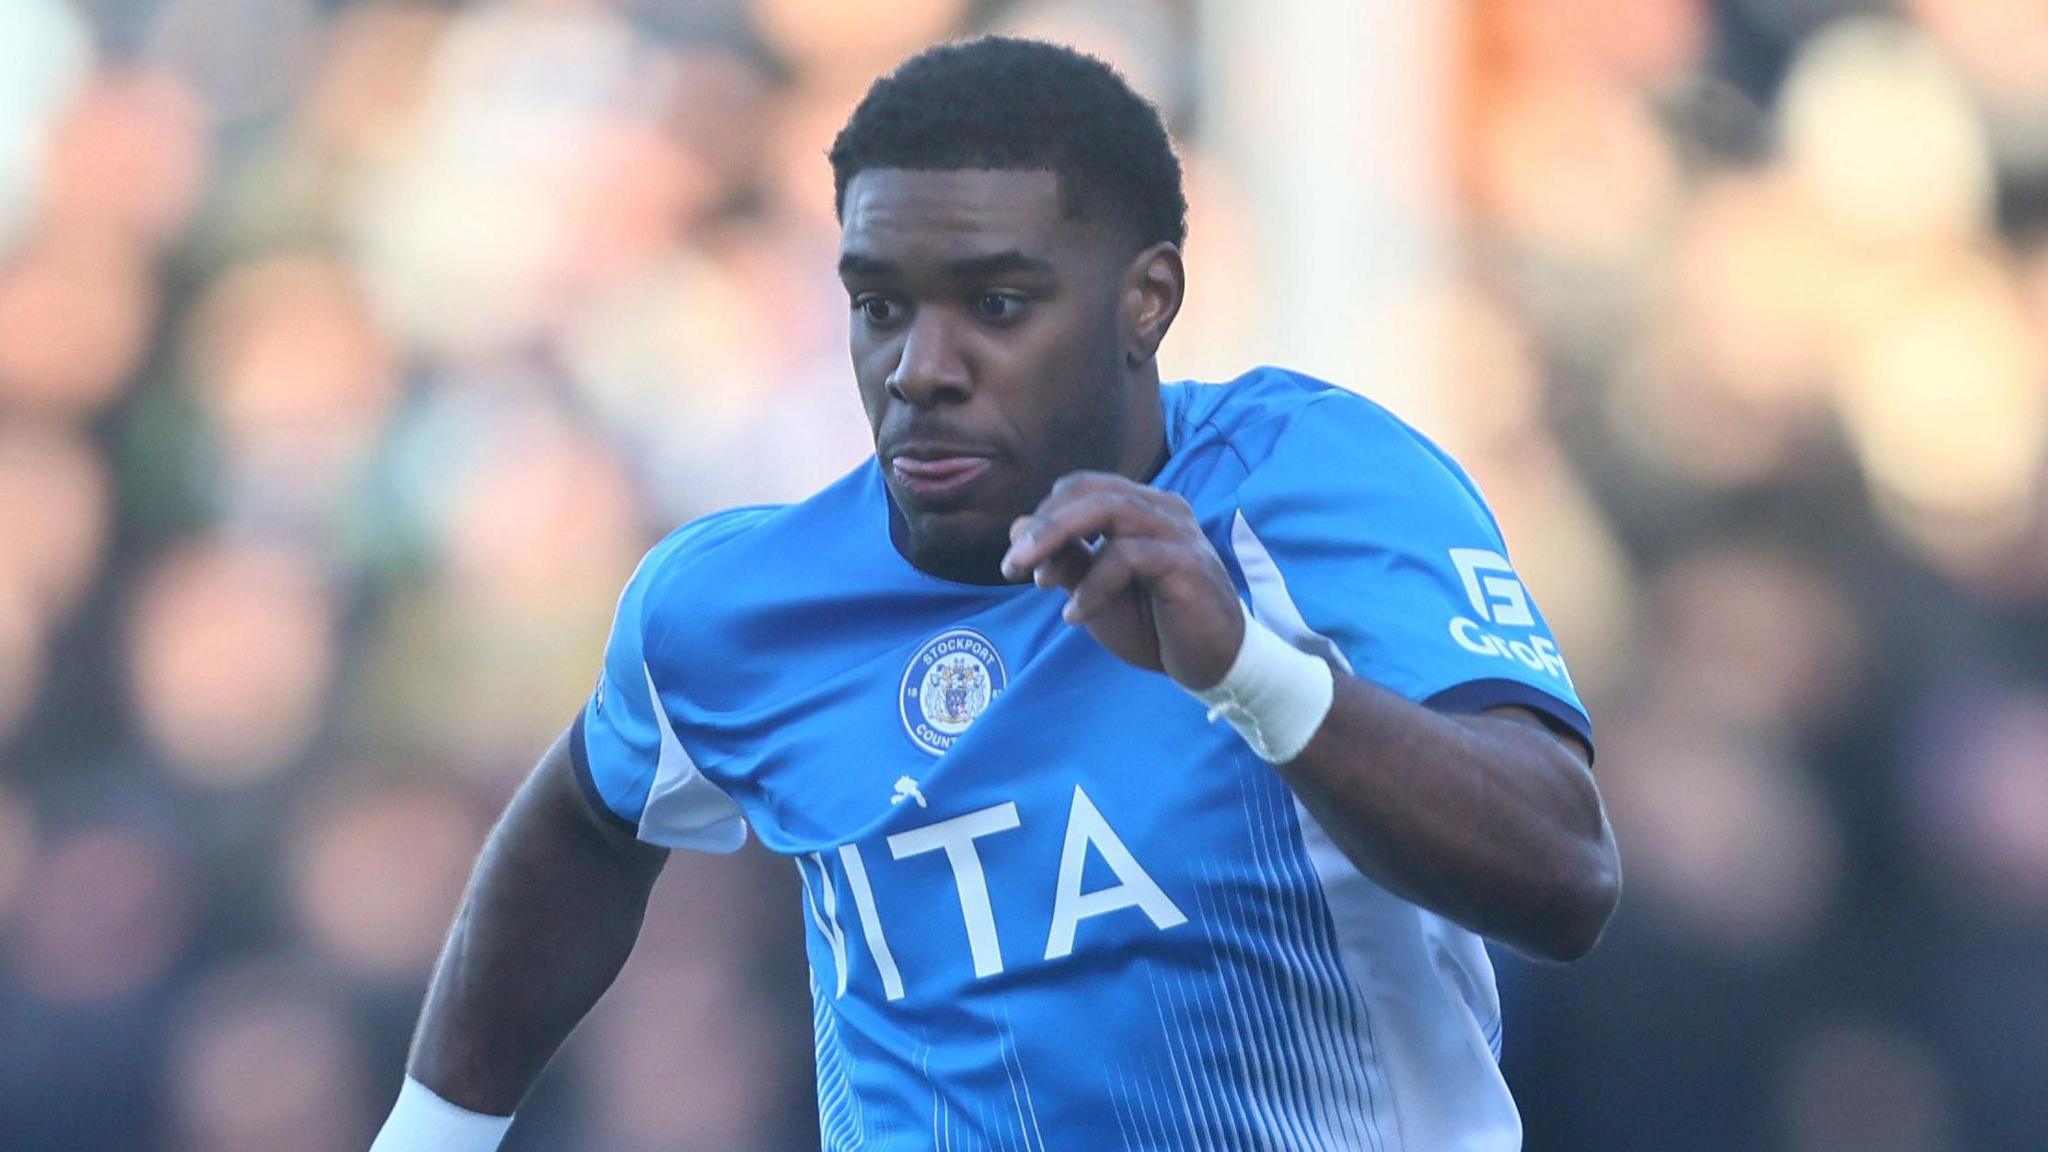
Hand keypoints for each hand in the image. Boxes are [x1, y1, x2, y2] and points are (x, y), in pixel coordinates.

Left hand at [999, 472, 1245, 690]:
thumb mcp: (1097, 592)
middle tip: (1011, 564)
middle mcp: (1161, 510)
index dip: (1045, 514)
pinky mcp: (1186, 563)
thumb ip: (1066, 560)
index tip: (1016, 556)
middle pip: (1092, 492)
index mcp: (1142, 509)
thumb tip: (1018, 529)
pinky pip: (1127, 557)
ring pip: (1109, 511)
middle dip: (1044, 525)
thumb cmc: (1155, 625)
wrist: (1211, 664)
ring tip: (1036, 581)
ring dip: (1061, 542)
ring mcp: (1177, 532)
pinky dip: (1093, 585)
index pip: (1084, 488)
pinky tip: (1075, 616)